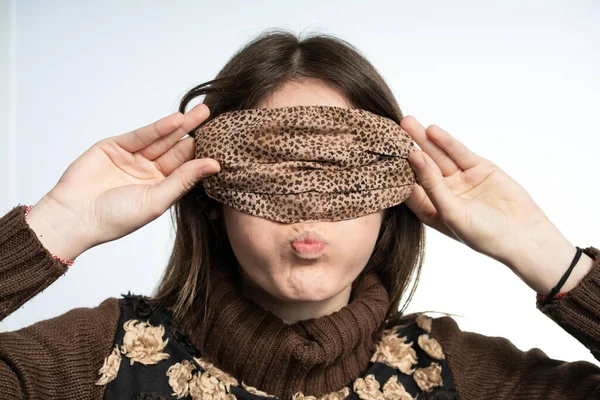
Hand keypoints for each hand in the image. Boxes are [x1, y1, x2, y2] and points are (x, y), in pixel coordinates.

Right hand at [27, 104, 219, 260]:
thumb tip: (214, 165)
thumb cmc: (115, 218)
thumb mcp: (156, 200)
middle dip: (195, 134)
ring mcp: (133, 158)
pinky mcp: (116, 146)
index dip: (202, 155)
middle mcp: (149, 172)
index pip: (186, 167)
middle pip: (177, 149)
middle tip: (216, 120)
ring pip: (161, 139)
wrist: (75, 216)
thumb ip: (184, 180)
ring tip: (202, 113)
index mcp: (161, 188)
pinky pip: (142, 135)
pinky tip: (177, 120)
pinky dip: (159, 127)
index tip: (223, 144)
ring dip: (181, 126)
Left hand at [400, 116, 591, 293]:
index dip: (396, 172)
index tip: (381, 155)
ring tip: (407, 122)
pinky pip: (458, 153)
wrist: (524, 235)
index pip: (408, 187)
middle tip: (391, 131)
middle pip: (421, 167)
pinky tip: (432, 131)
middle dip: (407, 149)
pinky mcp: (478, 168)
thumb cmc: (483, 234)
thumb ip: (431, 184)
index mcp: (430, 210)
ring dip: (423, 140)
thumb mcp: (451, 211)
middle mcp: (443, 193)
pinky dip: (446, 142)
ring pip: (438, 156)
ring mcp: (460, 180)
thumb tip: (414, 157)